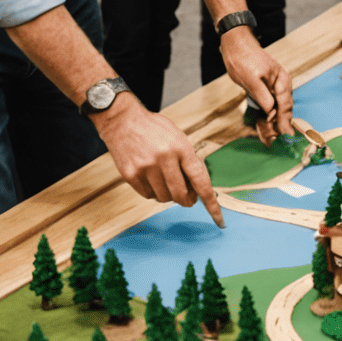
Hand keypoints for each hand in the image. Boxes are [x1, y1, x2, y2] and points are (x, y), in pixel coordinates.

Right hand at [92, 92, 223, 226]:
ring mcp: (146, 167)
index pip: (200, 180)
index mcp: (181, 147)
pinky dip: (153, 192)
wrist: (123, 121)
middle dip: (187, 200)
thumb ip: (188, 161)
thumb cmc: (154, 129)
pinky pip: (148, 196)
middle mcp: (164, 158)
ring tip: (165, 180)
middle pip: (180, 195)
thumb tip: (196, 189)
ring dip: (168, 195)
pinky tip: (152, 179)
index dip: (211, 202)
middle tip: (188, 196)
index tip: (219, 219)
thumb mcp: (178, 138)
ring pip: (164, 198)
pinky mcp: (131, 174)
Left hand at [221, 26, 294, 144]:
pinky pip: (269, 107)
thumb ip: (262, 95)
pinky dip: (266, 118)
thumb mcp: (251, 78)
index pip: (284, 105)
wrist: (236, 46)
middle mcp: (281, 86)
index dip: (283, 121)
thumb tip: (271, 111)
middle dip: (279, 126)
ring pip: (276, 110)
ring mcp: (273, 88)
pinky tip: (263, 129)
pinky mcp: (265, 91)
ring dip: (272, 125)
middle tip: (274, 142)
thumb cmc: (243, 59)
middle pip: (283, 110)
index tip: (283, 135)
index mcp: (281, 81)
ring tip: (269, 140)